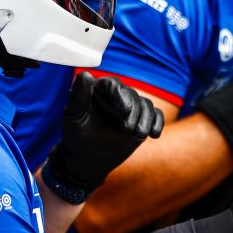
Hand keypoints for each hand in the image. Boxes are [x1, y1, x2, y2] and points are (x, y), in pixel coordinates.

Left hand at [43, 72, 163, 202]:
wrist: (89, 157)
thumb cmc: (77, 135)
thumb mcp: (74, 116)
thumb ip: (78, 95)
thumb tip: (86, 75)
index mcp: (99, 88)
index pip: (113, 84)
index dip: (120, 95)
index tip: (125, 110)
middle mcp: (117, 94)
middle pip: (131, 95)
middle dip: (133, 112)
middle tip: (127, 130)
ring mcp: (131, 105)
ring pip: (146, 104)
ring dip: (145, 119)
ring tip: (139, 135)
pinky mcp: (142, 117)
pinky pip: (156, 114)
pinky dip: (157, 122)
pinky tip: (154, 134)